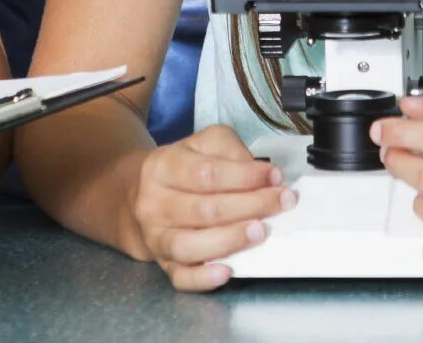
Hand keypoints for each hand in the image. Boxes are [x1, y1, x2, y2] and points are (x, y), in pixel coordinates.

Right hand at [128, 123, 291, 291]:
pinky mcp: (163, 264)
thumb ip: (231, 151)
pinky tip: (227, 271)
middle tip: (281, 203)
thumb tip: (263, 175)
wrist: (141, 195)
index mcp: (163, 167)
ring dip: (229, 241)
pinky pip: (180, 277)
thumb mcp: (204, 144)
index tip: (275, 176)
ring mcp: (156, 237)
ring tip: (260, 232)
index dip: (245, 176)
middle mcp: (154, 204)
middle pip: (203, 210)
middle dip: (249, 206)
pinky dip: (203, 279)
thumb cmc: (184, 167)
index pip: (207, 173)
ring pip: (189, 246)